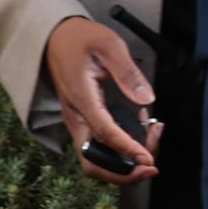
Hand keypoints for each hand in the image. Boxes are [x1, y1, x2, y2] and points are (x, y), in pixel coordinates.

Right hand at [41, 15, 160, 183]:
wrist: (55, 37)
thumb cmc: (81, 38)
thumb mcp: (108, 45)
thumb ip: (127, 72)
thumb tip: (146, 99)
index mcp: (81, 98)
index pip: (104, 134)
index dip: (127, 150)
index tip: (148, 160)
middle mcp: (75, 117)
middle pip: (93, 162)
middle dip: (123, 171)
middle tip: (152, 162)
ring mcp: (77, 121)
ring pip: (96, 158)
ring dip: (124, 160)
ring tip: (151, 138)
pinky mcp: (82, 121)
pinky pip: (99, 146)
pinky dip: (121, 147)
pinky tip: (141, 128)